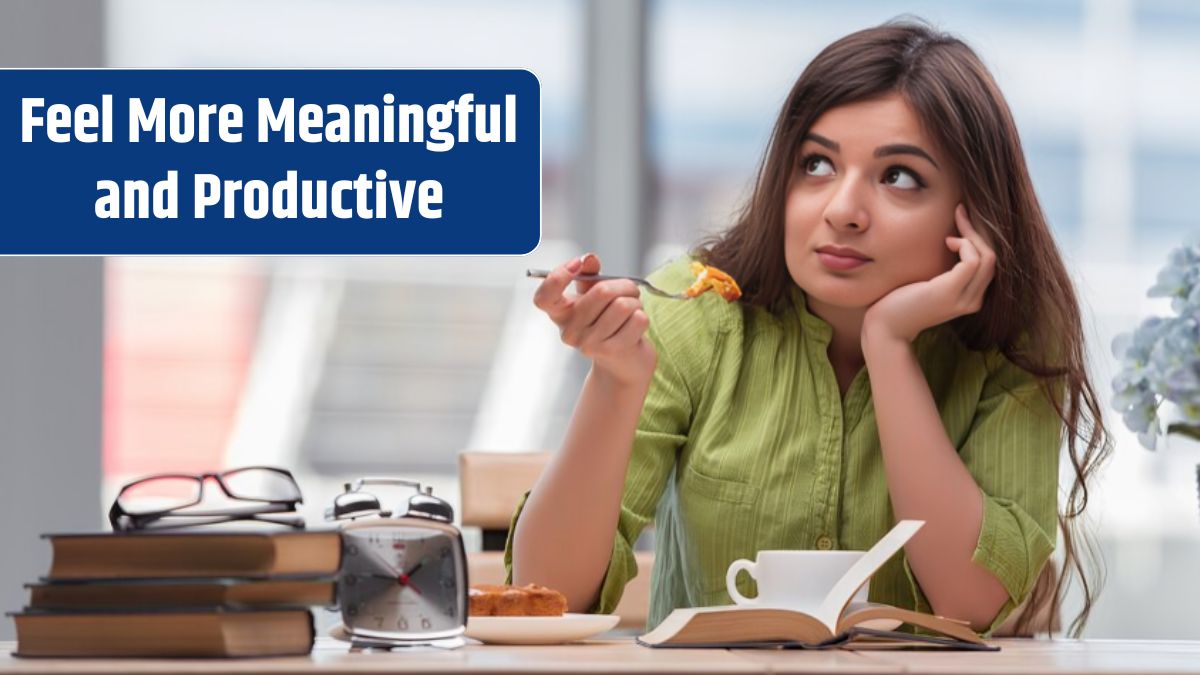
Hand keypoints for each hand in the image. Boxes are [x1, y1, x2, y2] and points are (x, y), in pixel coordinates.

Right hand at [532, 252, 656, 386]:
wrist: (623, 362)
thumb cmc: (607, 322)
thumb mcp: (594, 296)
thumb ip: (589, 275)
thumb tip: (588, 259)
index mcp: (560, 314)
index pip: (544, 298)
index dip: (557, 277)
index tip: (576, 264)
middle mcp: (569, 331)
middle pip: (602, 292)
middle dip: (624, 285)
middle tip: (630, 290)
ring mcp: (589, 344)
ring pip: (623, 305)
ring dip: (636, 302)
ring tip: (633, 310)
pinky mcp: (611, 351)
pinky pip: (637, 319)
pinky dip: (643, 317)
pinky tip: (635, 326)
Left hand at [863, 204, 995, 345]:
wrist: (885, 327)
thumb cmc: (900, 302)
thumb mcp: (928, 281)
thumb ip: (943, 268)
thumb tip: (949, 237)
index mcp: (970, 297)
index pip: (988, 262)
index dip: (979, 238)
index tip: (962, 217)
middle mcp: (973, 300)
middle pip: (992, 257)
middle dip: (978, 231)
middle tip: (960, 211)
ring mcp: (964, 299)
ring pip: (987, 257)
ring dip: (972, 234)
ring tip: (954, 224)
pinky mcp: (950, 293)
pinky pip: (972, 261)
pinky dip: (964, 244)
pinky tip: (947, 241)